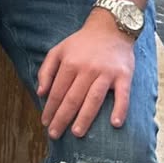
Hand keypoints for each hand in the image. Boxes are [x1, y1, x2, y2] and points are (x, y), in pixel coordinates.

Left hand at [37, 14, 136, 139]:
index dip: (50, 108)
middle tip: (55, 134)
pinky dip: (120, 109)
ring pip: (93, 99)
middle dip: (62, 118)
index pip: (57, 91)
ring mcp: (106, 73)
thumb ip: (47, 69)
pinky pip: (123, 96)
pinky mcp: (123, 76)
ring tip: (76, 133)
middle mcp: (87, 69)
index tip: (45, 122)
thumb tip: (40, 92)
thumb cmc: (82, 42)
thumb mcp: (59, 50)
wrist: (110, 28)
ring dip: (85, 118)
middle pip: (72, 98)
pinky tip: (115, 123)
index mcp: (70, 63)